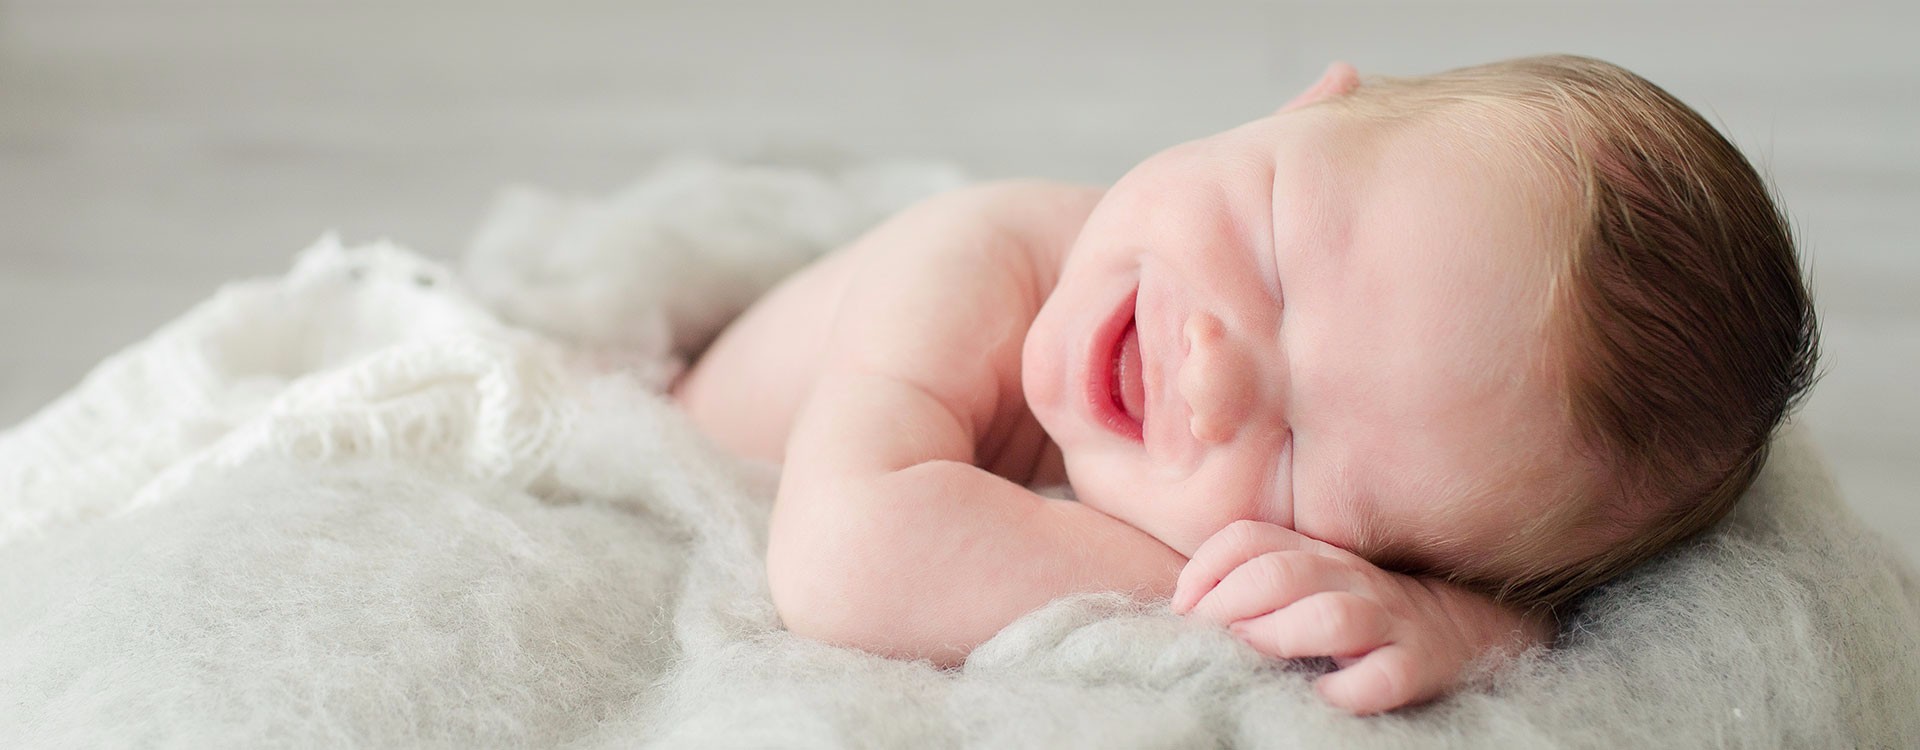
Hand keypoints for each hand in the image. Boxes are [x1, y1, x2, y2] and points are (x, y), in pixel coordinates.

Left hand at [1170, 520, 1552, 714]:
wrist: (1479, 624)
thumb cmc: (1371, 609)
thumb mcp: (1317, 577)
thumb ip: (1262, 574)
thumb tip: (1186, 605)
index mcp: (1318, 554)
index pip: (1248, 539)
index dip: (1205, 569)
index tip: (1183, 609)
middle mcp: (1351, 579)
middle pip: (1278, 574)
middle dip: (1229, 603)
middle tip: (1208, 636)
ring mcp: (1389, 622)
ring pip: (1329, 617)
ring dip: (1279, 634)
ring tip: (1253, 654)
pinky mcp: (1421, 666)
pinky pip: (1385, 677)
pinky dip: (1349, 690)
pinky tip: (1323, 696)